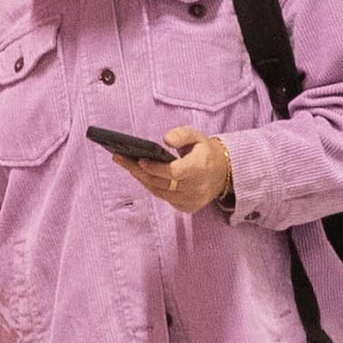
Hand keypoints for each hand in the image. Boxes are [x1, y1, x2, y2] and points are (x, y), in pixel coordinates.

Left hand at [120, 127, 237, 212]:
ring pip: (159, 192)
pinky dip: (151, 186)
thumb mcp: (197, 137)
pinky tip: (140, 174)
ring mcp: (191, 200)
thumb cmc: (205, 152)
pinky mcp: (187, 207)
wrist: (222, 173)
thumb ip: (182, 134)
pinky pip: (164, 197)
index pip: (173, 173)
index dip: (155, 168)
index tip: (139, 160)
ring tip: (126, 164)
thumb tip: (166, 139)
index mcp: (199, 169)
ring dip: (141, 178)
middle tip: (120, 158)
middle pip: (161, 183)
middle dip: (138, 171)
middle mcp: (196, 188)